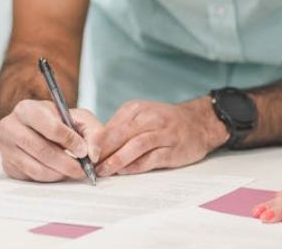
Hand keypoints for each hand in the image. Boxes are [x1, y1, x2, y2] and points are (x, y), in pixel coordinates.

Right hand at [0, 98, 103, 181]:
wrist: (37, 128)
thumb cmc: (59, 122)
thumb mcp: (78, 118)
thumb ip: (92, 132)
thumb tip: (92, 155)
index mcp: (27, 109)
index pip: (50, 127)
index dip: (69, 141)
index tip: (83, 151)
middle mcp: (10, 126)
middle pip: (41, 150)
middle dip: (66, 163)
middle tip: (82, 169)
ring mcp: (5, 147)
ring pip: (35, 167)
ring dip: (59, 173)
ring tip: (73, 171)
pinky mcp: (7, 165)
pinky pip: (30, 177)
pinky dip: (49, 178)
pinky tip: (59, 172)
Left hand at [93, 98, 226, 176]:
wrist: (199, 122)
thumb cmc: (165, 121)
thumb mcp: (141, 115)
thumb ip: (120, 128)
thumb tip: (95, 146)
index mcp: (136, 109)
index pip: (111, 125)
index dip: (95, 141)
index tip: (82, 153)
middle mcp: (149, 119)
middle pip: (120, 134)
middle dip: (102, 150)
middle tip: (88, 164)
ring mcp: (163, 134)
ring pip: (135, 146)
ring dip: (117, 159)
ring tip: (103, 171)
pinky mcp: (173, 149)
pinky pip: (152, 158)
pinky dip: (136, 165)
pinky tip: (125, 171)